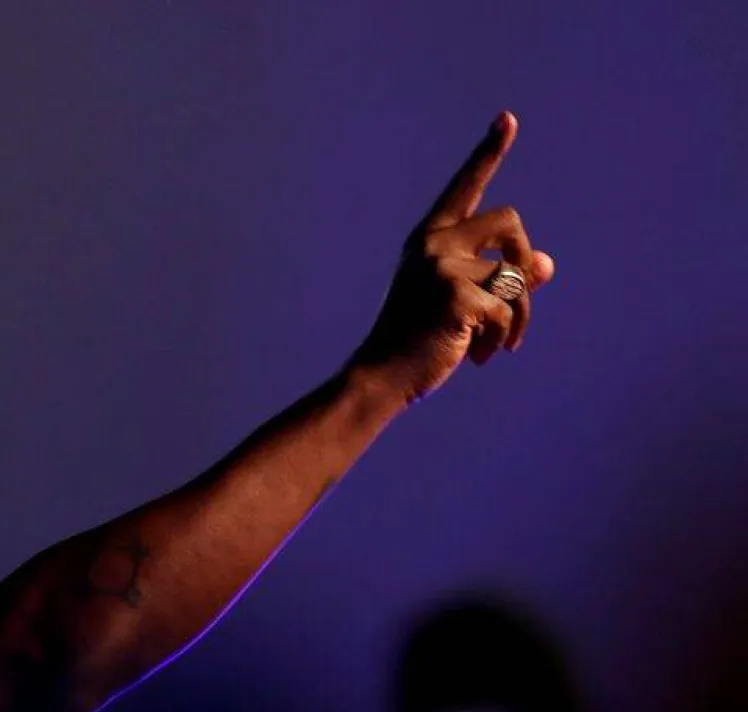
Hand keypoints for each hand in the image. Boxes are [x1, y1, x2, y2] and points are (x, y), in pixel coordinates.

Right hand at [352, 111, 556, 404]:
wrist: (382, 376)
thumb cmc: (417, 341)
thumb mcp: (460, 302)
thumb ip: (499, 278)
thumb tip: (546, 264)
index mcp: (429, 239)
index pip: (464, 188)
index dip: (488, 152)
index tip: (508, 118)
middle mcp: (433, 244)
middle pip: (511, 221)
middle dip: (523, 258)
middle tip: (516, 299)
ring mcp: (442, 268)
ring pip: (516, 275)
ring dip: (519, 314)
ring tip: (501, 342)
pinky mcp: (455, 296)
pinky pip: (507, 309)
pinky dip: (503, 337)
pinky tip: (482, 356)